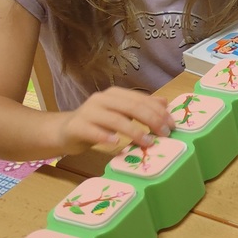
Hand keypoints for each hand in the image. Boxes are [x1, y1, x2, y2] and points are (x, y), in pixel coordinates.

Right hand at [54, 87, 172, 155]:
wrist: (64, 131)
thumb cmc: (97, 123)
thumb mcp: (121, 113)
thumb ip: (140, 107)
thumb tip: (165, 103)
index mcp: (115, 94)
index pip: (141, 100)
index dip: (158, 112)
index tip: (172, 125)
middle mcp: (102, 99)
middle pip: (131, 107)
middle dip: (151, 120)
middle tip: (165, 134)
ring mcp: (88, 112)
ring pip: (115, 119)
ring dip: (134, 131)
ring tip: (147, 142)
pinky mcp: (77, 126)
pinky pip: (93, 131)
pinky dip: (106, 137)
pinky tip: (116, 143)